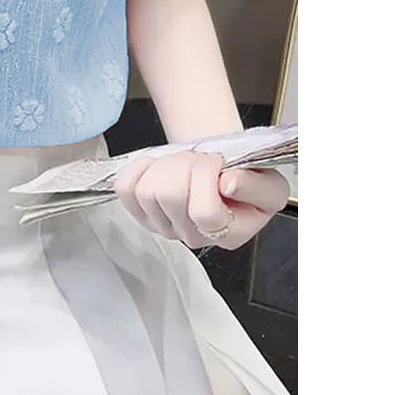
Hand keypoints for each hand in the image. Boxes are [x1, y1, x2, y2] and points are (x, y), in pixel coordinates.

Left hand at [113, 150, 290, 249]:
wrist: (218, 169)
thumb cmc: (244, 177)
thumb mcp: (270, 184)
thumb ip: (256, 187)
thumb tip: (226, 184)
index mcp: (229, 234)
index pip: (204, 212)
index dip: (206, 177)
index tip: (217, 160)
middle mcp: (193, 236)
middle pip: (170, 197)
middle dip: (184, 164)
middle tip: (199, 157)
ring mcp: (163, 226)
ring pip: (147, 191)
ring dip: (165, 164)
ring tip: (183, 161)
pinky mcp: (141, 212)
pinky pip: (125, 190)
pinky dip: (138, 169)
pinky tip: (158, 164)